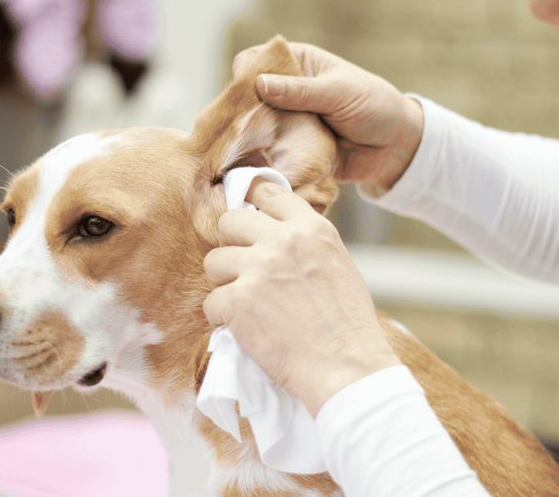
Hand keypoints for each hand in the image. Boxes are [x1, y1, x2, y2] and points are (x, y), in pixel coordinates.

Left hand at [202, 178, 401, 416]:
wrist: (346, 366)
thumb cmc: (347, 325)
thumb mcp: (337, 264)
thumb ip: (305, 244)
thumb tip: (274, 235)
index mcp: (311, 229)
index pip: (267, 191)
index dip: (250, 202)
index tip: (245, 215)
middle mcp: (283, 241)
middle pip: (230, 221)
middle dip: (231, 245)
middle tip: (241, 270)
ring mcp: (258, 268)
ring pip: (213, 261)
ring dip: (224, 284)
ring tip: (246, 305)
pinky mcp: (238, 300)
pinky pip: (211, 302)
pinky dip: (222, 319)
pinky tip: (244, 329)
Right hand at [232, 41, 424, 193]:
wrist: (396, 148)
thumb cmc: (374, 106)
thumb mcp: (339, 92)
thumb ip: (301, 91)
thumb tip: (259, 84)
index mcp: (297, 64)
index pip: (256, 59)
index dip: (245, 73)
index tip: (242, 93)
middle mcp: (286, 92)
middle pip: (247, 97)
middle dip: (240, 112)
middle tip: (239, 129)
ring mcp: (286, 123)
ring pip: (254, 129)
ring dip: (249, 140)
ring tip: (242, 152)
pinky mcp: (291, 151)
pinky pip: (269, 155)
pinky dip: (263, 162)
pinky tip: (255, 168)